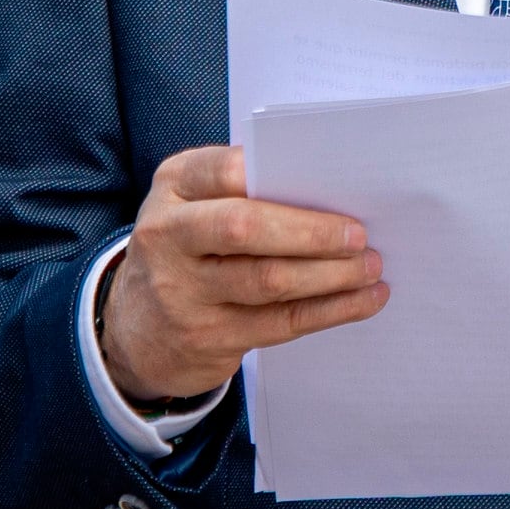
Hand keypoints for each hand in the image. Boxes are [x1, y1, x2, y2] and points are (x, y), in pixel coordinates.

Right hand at [98, 146, 386, 406]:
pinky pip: (281, 322)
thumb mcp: (196, 206)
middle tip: (360, 236)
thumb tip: (332, 192)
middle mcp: (168, 235)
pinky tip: (364, 300)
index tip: (337, 187)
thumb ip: (246, 191)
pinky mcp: (207, 337)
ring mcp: (183, 292)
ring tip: (371, 267)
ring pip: (269, 280)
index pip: (227, 171)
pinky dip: (331, 310)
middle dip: (313, 232)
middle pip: (246, 228)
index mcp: (173, 187)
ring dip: (332, 275)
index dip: (284, 177)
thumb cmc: (190, 249)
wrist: (138, 328)